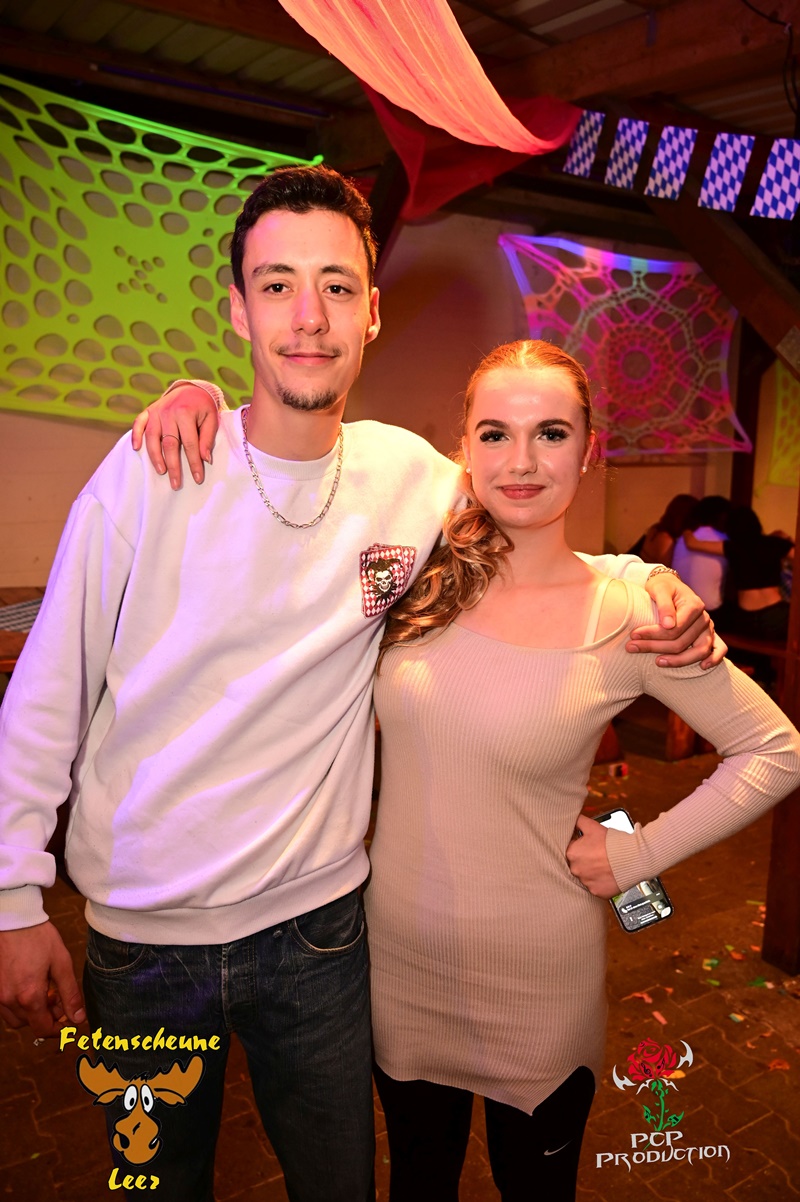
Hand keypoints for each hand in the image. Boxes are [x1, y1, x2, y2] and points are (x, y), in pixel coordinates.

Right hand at [0, 922, 85, 1036]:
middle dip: (47, 1017)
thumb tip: (78, 1018)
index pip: (43, 1029)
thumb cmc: (38, 937)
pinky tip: (30, 986)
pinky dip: (19, 1005)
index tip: (69, 1019)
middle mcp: (9, 1000)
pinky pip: (6, 1007)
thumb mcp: (61, 963)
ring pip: (16, 1018)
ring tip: (45, 991)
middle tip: (59, 999)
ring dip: (32, 1013)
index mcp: (29, 996)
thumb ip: (70, 993)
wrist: (14, 920)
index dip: (59, 1029)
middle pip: (30, 1025)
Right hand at [131, 385, 219, 489]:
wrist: (191, 388)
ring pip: (152, 437)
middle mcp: (168, 412)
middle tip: (176, 484)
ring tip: (161, 471)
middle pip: (169, 444)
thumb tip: (205, 459)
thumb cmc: (203, 407)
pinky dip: (135, 435)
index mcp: (185, 413)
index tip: (197, 478)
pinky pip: (138, 423)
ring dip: (155, 456)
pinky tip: (136, 449)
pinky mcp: (148, 411)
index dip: (194, 463)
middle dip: (173, 466)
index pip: (190, 444)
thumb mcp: (211, 419)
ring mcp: (156, 411)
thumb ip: (207, 438)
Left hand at [566, 815, 619, 897]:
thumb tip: (570, 818)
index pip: (570, 850)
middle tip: (596, 856)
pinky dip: (599, 881)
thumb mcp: (592, 826)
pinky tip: (606, 874)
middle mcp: (575, 869)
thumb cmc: (612, 843)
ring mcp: (585, 881)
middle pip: (576, 864)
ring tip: (602, 865)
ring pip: (585, 876)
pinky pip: (594, 886)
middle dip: (585, 860)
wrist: (631, 858)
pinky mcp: (596, 891)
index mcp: (572, 853)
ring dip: (591, 871)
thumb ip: (578, 821)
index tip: (587, 847)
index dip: (579, 847)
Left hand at [629, 574, 725, 668]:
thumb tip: (668, 625)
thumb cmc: (662, 587)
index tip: (633, 636)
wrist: (669, 585)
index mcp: (694, 605)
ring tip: (657, 662)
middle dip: (655, 647)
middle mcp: (703, 618)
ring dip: (679, 660)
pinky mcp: (709, 634)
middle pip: (682, 642)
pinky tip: (702, 667)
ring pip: (700, 651)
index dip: (652, 635)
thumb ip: (664, 605)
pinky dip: (714, 659)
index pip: (674, 629)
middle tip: (631, 647)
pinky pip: (720, 649)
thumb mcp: (659, 589)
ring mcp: (708, 627)